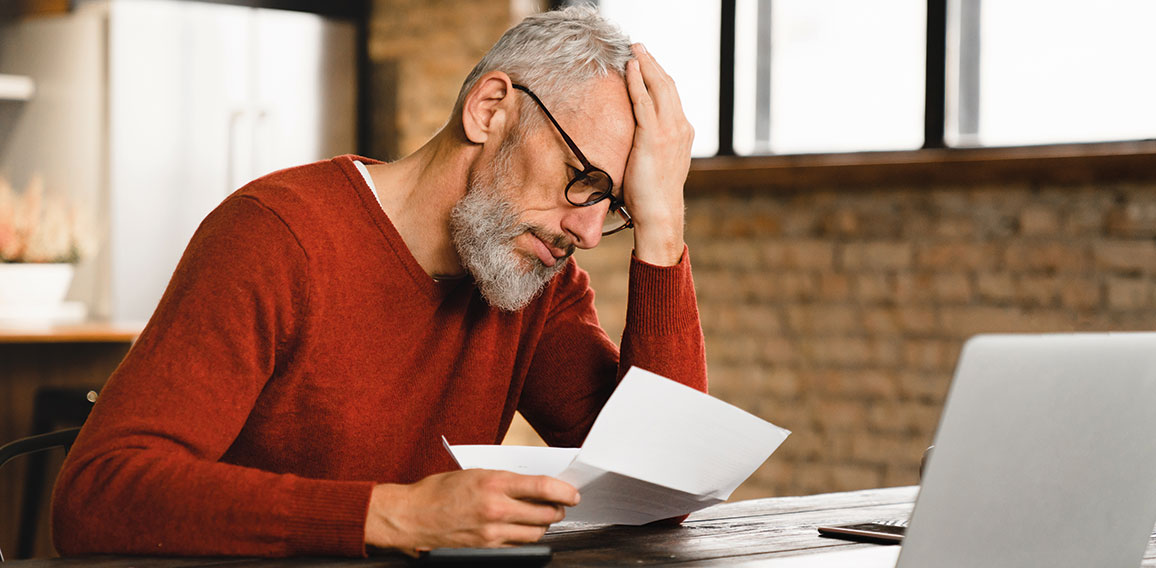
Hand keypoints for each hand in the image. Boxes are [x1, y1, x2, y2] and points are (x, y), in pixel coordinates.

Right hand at [363, 469, 579, 555]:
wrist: (410, 517)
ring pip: (536, 533)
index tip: (573, 493)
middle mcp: (496, 509)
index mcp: (494, 484)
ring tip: (538, 517)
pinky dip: (525, 538)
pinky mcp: (487, 550)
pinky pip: (518, 546)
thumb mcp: (474, 473)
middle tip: (558, 504)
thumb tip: (534, 485)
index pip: (543, 487)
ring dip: (543, 525)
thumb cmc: (438, 492)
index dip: (565, 491)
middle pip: (546, 514)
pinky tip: (519, 529)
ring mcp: (492, 533)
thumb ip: (505, 481)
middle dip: (557, 509)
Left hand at [623, 43, 693, 265]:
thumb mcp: (658, 162)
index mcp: (684, 132)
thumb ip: (653, 144)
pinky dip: (637, 82)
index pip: (671, 95)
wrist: (660, 212)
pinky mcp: (653, 137)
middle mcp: (681, 127)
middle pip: (667, 85)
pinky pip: (644, 102)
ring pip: (658, 88)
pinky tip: (629, 69)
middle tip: (638, 46)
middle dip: (652, 63)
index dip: (658, 76)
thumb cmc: (653, 193)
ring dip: (645, 65)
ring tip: (633, 50)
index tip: (646, 62)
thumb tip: (638, 138)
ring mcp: (669, 131)